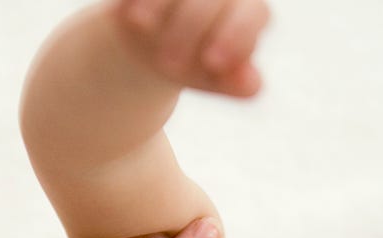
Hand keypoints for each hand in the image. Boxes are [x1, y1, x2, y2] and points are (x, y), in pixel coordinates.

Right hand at [112, 0, 270, 96]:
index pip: (253, 14)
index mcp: (248, 10)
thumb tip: (251, 85)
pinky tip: (129, 11)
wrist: (148, 48)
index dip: (236, 36)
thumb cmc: (189, 63)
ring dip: (161, 0)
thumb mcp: (208, 77)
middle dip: (192, 25)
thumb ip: (232, 80)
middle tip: (169, 63)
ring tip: (141, 24)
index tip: (212, 62)